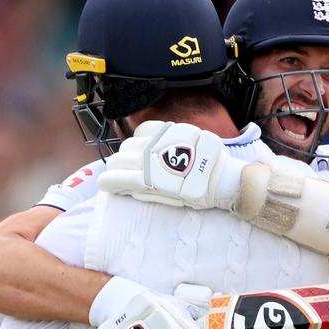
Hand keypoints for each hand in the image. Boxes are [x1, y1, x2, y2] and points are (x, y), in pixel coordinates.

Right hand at [100, 121, 243, 210]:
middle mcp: (149, 157)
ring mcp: (159, 141)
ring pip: (129, 143)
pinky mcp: (170, 129)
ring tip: (138, 160)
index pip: (114, 178)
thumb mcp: (169, 200)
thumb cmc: (197, 193)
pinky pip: (145, 128)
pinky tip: (147, 145)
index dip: (107, 182)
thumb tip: (125, 187)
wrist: (221, 177)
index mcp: (148, 179)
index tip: (107, 185)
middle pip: (118, 159)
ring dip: (128, 153)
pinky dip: (141, 137)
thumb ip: (145, 192)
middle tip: (122, 174)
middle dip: (117, 169)